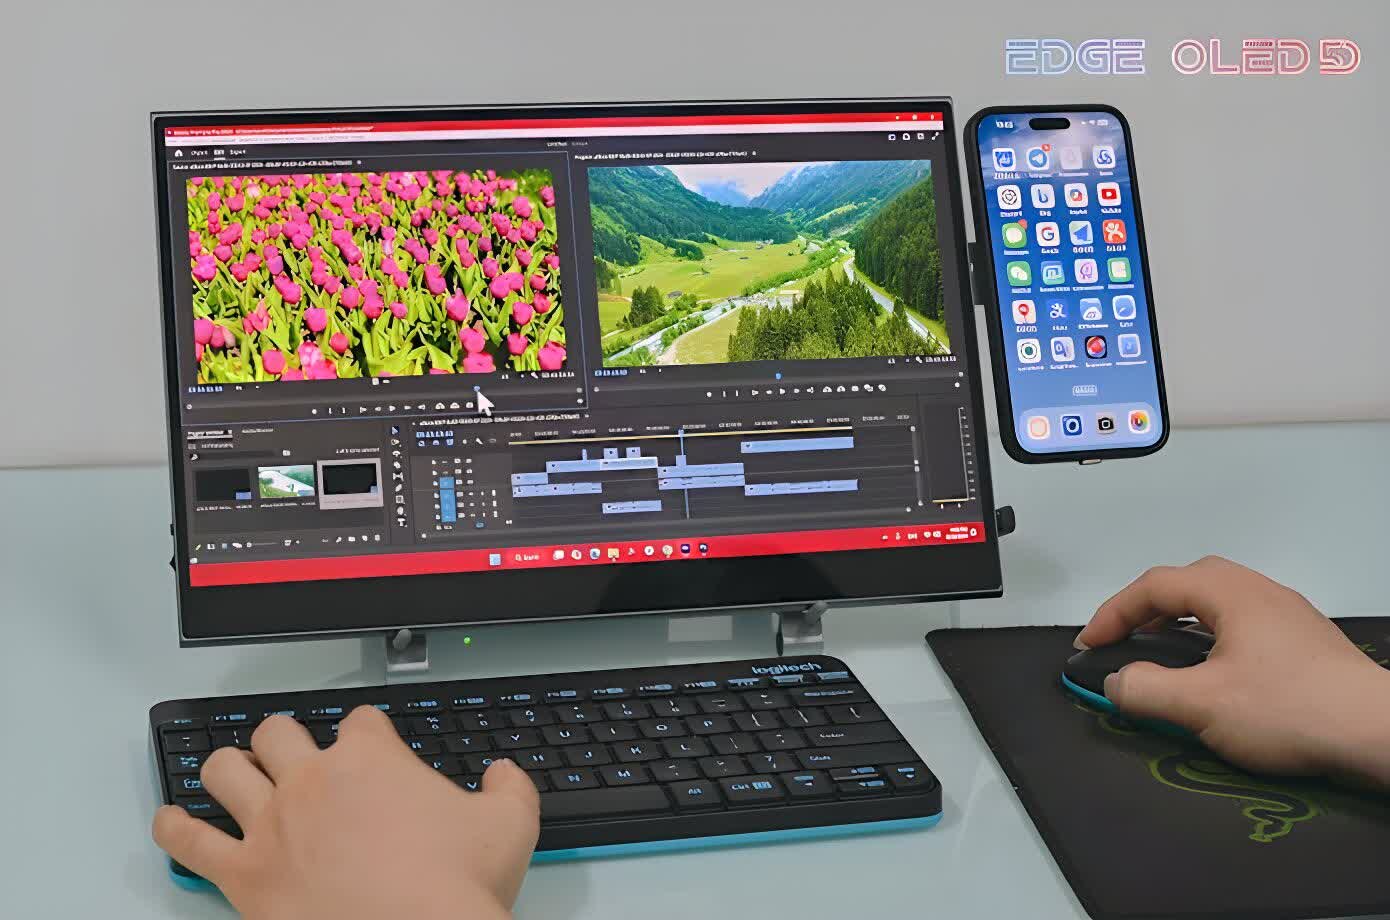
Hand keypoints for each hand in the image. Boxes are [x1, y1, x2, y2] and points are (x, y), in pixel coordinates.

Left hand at [153, 707, 539, 918]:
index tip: (371, 745)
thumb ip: (510, 787)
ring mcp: (272, 825)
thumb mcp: (510, 825)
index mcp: (370, 758)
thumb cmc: (456, 890)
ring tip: (230, 772)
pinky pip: (188, 842)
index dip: (367, 731)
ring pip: (224, 769)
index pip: (360, 721)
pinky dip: (173, 828)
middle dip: (285, 738)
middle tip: (293, 754)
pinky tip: (169, 821)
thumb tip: (506, 775)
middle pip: (278, 731)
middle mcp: (312, 781)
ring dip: (228, 766)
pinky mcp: (244, 876)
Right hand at [1076, 555, 1389, 787]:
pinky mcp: (1305, 640)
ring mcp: (1287, 613)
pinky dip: (1210, 637)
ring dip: (1179, 622)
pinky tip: (1212, 672)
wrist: (1378, 732)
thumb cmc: (1289, 709)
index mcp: (1229, 592)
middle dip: (1146, 608)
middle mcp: (1259, 590)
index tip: (1090, 645)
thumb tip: (1115, 681)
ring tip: (1160, 655)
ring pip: (1218, 602)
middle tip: (1123, 641)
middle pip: (1187, 583)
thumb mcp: (1201, 705)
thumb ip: (1145, 689)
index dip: (1113, 613)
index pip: (1154, 586)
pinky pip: (1242, 623)